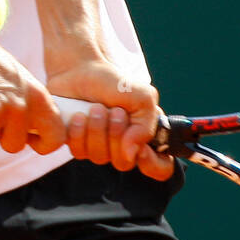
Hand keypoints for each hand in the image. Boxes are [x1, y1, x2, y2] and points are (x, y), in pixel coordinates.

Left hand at [45, 59, 174, 179]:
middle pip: (124, 163)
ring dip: (97, 130)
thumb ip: (145, 126)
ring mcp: (100, 148)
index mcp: (145, 135)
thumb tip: (131, 153)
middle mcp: (124, 146)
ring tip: (95, 108)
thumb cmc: (114, 82)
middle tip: (113, 110)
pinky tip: (79, 116)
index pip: (160, 168)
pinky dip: (78, 133)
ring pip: (99, 158)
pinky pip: (79, 153)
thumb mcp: (142, 96)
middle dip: (116, 135)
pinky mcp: (79, 144)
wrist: (80, 71)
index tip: (141, 149)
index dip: (152, 164)